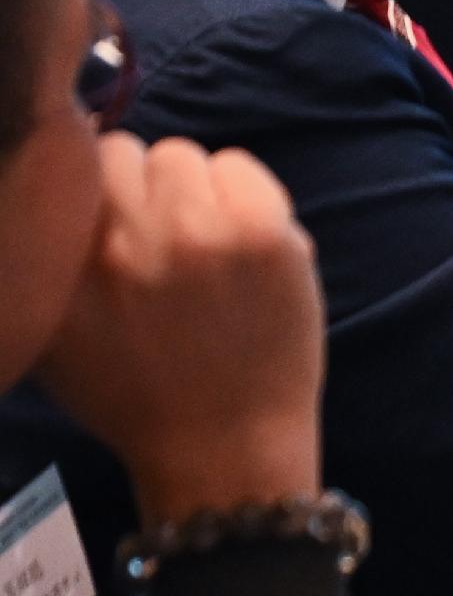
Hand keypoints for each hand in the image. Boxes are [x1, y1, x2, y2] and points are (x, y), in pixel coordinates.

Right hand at [36, 135, 323, 526]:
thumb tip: (52, 191)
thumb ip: (47, 265)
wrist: (221, 442)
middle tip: (159, 232)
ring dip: (193, 189)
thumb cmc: (135, 395)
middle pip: (133, 152)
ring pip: (188, 156)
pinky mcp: (263, 231)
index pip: (77, 167)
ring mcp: (197, 232)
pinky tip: (240, 241)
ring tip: (201, 241)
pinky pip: (242, 166)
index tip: (115, 215)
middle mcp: (123, 242)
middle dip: (145, 187)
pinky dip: (242, 194)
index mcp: (64, 270)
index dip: (100, 187)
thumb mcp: (55, 338)